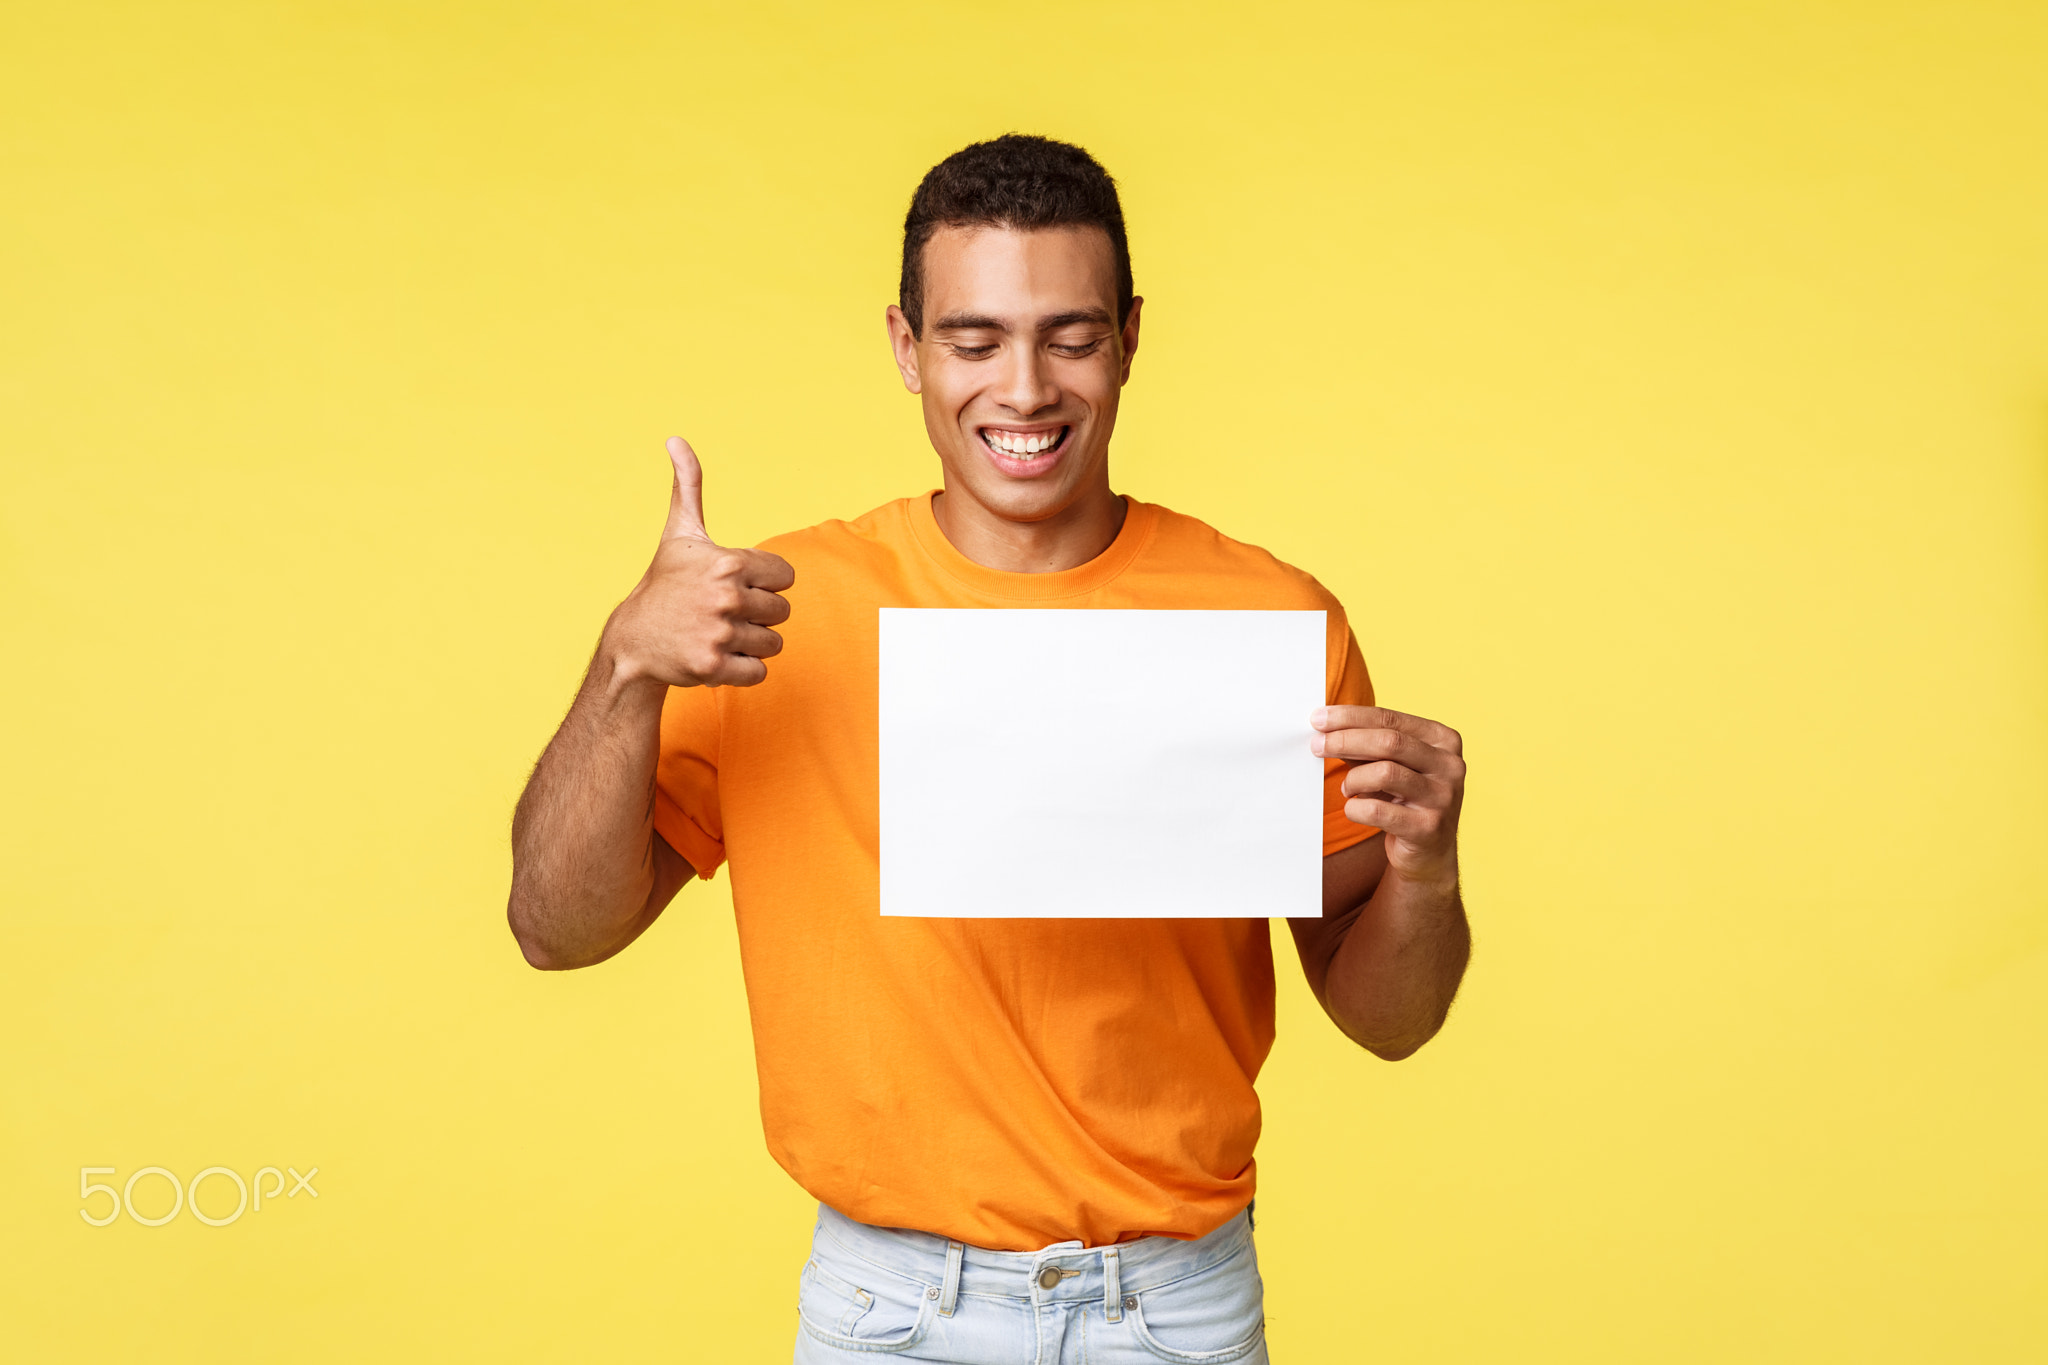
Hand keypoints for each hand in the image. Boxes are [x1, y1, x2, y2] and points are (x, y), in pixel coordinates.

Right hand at [602, 436, 794, 689]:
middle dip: (758, 616)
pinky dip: (742, 669)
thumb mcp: (680, 533)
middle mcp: (726, 597)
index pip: (786, 577)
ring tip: (719, 634)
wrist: (634, 639)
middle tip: (723, 613)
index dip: (764, 583)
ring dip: (751, 644)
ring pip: (773, 643)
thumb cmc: (664, 583)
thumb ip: (688, 485)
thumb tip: (676, 439)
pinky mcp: (715, 666)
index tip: (735, 586)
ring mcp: (720, 633)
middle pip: (782, 612)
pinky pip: (759, 672)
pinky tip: (716, 655)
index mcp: (728, 563)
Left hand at [1311, 706, 1464, 889]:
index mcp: (1443, 740)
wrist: (1429, 853)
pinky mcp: (1428, 827)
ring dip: (1354, 779)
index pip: (1390, 718)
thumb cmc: (1404, 800)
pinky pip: (1378, 810)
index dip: (1350, 717)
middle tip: (1316, 745)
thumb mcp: (1389, 766)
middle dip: (1345, 740)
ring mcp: (1443, 797)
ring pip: (1385, 773)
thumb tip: (1325, 727)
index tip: (1318, 718)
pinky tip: (1354, 809)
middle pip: (1389, 742)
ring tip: (1347, 788)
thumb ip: (1365, 746)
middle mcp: (1450, 765)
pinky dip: (1356, 808)